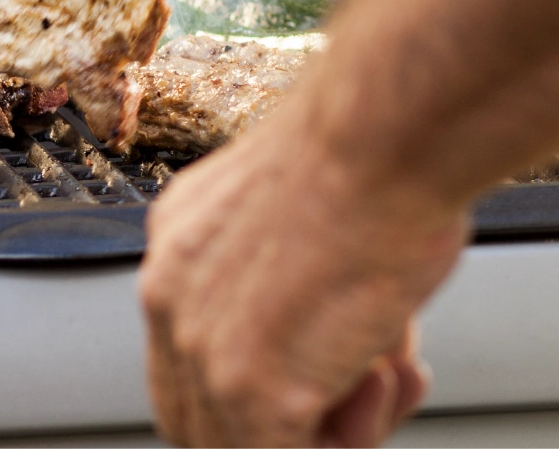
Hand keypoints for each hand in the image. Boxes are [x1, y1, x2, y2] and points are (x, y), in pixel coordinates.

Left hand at [139, 115, 459, 448]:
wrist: (384, 139)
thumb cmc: (374, 154)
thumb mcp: (306, 210)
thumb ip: (295, 275)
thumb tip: (348, 340)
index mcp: (180, 242)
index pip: (186, 352)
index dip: (258, 379)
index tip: (325, 372)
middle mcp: (170, 294)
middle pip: (200, 412)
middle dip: (288, 419)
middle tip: (363, 384)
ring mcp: (201, 349)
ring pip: (245, 442)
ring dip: (333, 427)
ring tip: (388, 368)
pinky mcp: (248, 393)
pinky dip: (357, 435)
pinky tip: (389, 373)